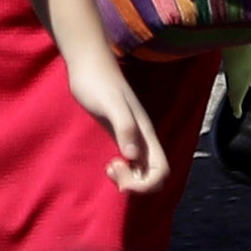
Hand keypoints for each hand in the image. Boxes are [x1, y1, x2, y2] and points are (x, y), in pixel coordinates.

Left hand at [60, 46, 169, 195]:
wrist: (89, 65)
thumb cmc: (98, 83)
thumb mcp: (110, 105)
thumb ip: (124, 127)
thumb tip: (133, 156)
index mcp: (146, 134)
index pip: (161, 171)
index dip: (145, 184)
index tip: (120, 176)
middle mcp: (144, 138)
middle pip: (155, 176)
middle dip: (137, 185)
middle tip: (113, 169)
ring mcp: (133, 137)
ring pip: (144, 171)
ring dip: (129, 180)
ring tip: (110, 167)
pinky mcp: (121, 135)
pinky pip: (133, 164)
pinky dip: (124, 172)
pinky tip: (109, 164)